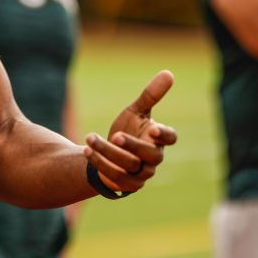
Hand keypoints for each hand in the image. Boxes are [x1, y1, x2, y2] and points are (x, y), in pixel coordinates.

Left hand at [83, 70, 177, 192]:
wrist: (110, 154)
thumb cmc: (129, 129)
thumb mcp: (136, 111)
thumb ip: (151, 95)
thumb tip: (168, 72)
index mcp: (159, 139)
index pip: (170, 138)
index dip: (164, 135)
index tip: (152, 129)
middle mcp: (153, 158)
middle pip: (150, 155)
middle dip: (133, 146)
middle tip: (116, 135)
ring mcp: (142, 174)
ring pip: (128, 165)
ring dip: (108, 152)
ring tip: (90, 138)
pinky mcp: (127, 184)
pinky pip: (115, 176)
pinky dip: (100, 163)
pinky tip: (87, 151)